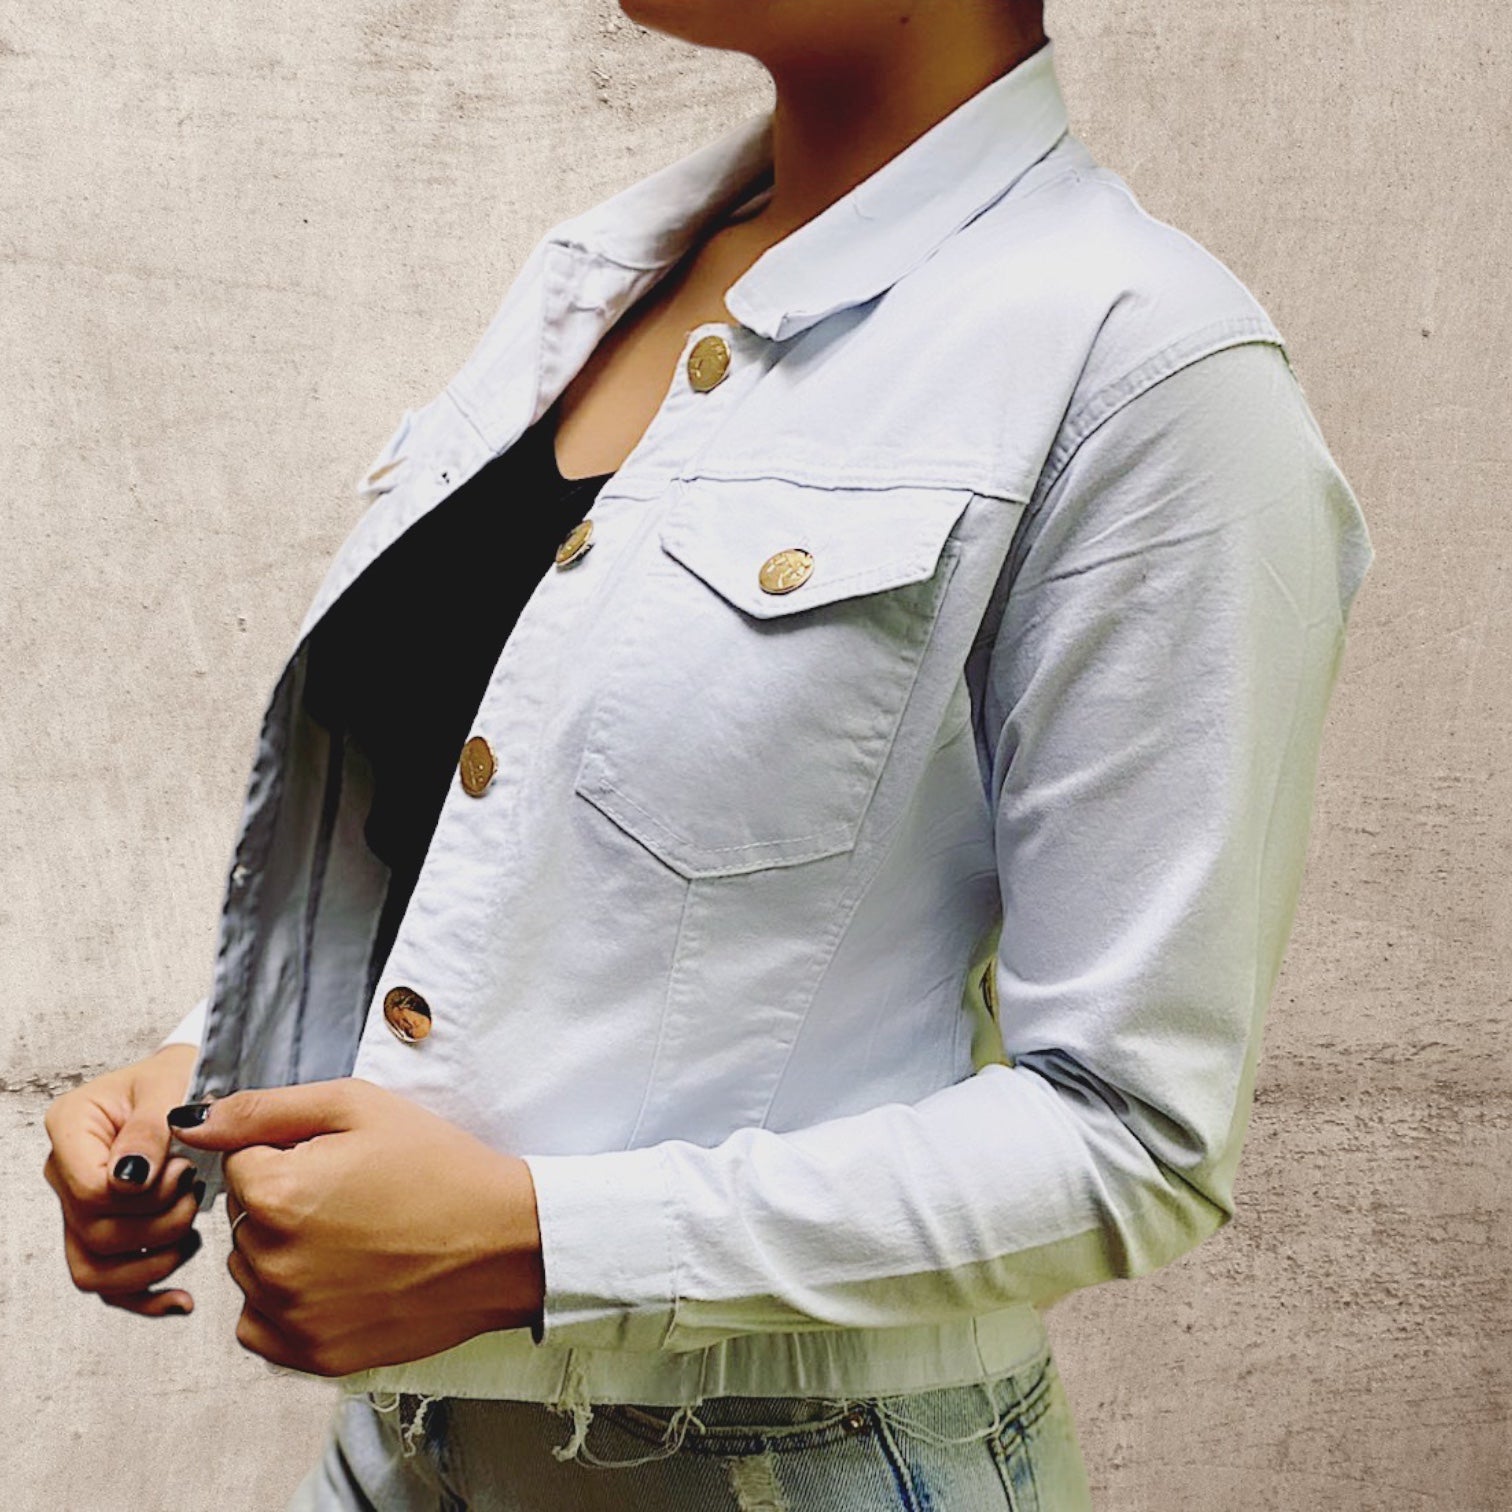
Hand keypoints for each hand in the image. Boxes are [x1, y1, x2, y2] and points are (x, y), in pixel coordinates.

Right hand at [41, 1043, 206, 1316]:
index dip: (143, 1194)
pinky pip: (109, 1286)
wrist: (193, 1085)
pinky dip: (146, 1298)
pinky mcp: (102, 1234)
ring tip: (192, 1228)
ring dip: (155, 1260)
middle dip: (160, 1222)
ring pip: (96, 1269)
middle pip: (97, 1233)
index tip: (182, 1168)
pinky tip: (181, 1300)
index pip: (91, 1190)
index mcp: (72, 1126)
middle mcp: (65, 1172)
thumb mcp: (173, 1084)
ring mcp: (79, 1208)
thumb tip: (129, 1179)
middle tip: (194, 1189)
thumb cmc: (181, 1077)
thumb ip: (151, 1128)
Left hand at [166, 1077, 545, 1376]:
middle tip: (354, 1194)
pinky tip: (338, 1279)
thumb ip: (263, 1109)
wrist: (504, 1241)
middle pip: (243, 1218)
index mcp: (276, 1194)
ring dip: (283, 1250)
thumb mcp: (358, 1108)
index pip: (239, 1161)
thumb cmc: (439, 1166)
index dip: (290, 1151)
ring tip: (354, 1235)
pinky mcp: (313, 1355)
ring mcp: (290, 1317)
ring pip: (250, 1269)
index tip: (340, 1159)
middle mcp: (270, 1263)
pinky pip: (260, 1325)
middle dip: (283, 1200)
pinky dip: (286, 1303)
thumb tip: (187, 1119)